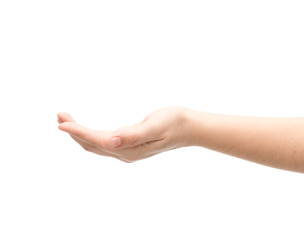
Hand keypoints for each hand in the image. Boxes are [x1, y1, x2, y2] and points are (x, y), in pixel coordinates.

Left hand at [57, 106, 188, 162]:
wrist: (189, 128)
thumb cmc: (174, 122)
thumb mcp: (154, 126)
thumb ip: (133, 135)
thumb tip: (111, 141)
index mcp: (129, 149)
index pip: (96, 140)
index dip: (78, 131)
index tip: (61, 121)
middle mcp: (125, 153)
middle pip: (91, 145)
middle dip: (73, 132)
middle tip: (59, 115)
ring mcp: (127, 152)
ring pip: (96, 145)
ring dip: (80, 134)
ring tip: (67, 120)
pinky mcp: (130, 147)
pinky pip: (104, 144)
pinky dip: (90, 135)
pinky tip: (88, 130)